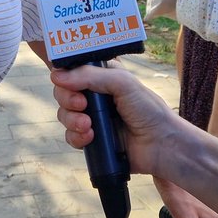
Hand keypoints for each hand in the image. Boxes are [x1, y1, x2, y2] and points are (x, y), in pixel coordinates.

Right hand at [51, 64, 175, 177]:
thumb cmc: (148, 110)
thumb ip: (90, 76)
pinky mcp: (92, 139)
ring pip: (64, 115)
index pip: (73, 72)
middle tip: (82, 105)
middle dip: (67, 100)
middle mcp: (96, 96)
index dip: (66, 77)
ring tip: (88, 125)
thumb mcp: (122, 83)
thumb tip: (57, 76)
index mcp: (103, 77)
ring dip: (71, 120)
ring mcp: (93, 118)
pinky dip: (76, 137)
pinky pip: (71, 137)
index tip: (68, 83)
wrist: (161, 145)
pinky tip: (90, 137)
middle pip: (64, 93)